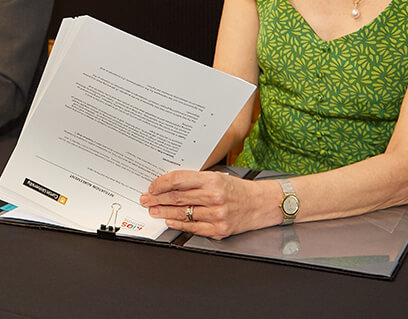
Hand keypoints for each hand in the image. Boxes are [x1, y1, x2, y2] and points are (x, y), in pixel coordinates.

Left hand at [140, 170, 268, 238]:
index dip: (161, 183)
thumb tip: (169, 184)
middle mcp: (214, 197)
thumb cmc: (237, 189)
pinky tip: (169, 220)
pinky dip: (178, 224)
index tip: (152, 186)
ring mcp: (216, 215)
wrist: (260, 204)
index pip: (178, 180)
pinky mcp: (218, 230)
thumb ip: (195, 180)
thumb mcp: (217, 177)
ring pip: (181, 214)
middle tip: (146, 199)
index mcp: (212, 180)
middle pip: (177, 198)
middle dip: (157, 198)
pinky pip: (192, 227)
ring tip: (153, 210)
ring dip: (163, 212)